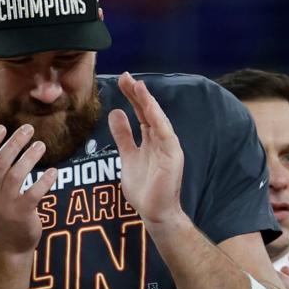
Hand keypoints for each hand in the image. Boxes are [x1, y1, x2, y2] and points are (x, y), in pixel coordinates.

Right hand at [0, 123, 55, 254]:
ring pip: (16, 175)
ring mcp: (6, 205)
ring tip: (41, 146)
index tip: (2, 127)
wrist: (8, 244)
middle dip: (14, 143)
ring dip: (30, 157)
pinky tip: (53, 172)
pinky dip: (44, 181)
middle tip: (28, 129)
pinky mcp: (22, 214)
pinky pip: (34, 194)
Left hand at [108, 72, 185, 225]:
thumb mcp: (127, 156)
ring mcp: (168, 147)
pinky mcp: (172, 156)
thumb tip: (115, 112)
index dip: (133, 97)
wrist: (154, 212)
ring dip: (147, 102)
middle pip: (148, 112)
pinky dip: (157, 119)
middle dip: (138, 94)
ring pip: (157, 119)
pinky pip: (164, 134)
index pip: (141, 113)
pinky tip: (149, 107)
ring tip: (137, 85)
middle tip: (126, 76)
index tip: (122, 81)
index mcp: (150, 139)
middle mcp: (161, 140)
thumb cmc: (143, 187)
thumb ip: (123, 136)